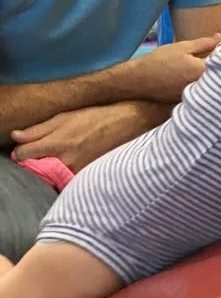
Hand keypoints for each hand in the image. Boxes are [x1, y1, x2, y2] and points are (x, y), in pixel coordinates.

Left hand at [10, 101, 169, 170]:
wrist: (129, 123)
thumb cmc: (97, 117)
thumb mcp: (65, 117)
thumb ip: (38, 129)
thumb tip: (15, 136)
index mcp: (56, 143)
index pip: (23, 155)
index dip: (22, 151)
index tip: (28, 148)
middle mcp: (64, 161)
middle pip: (35, 170)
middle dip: (36, 163)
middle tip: (46, 154)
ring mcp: (77, 171)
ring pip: (51, 177)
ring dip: (51, 170)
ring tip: (62, 159)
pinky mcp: (88, 177)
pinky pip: (67, 180)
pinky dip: (66, 174)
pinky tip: (74, 164)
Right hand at [128, 35, 220, 102]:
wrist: (137, 80)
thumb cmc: (160, 60)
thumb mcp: (183, 47)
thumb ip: (205, 43)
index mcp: (202, 71)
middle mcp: (201, 86)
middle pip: (219, 74)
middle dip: (220, 64)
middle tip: (217, 54)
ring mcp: (194, 95)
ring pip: (209, 82)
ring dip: (212, 74)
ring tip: (205, 64)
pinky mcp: (187, 100)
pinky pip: (200, 90)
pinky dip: (202, 83)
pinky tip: (196, 76)